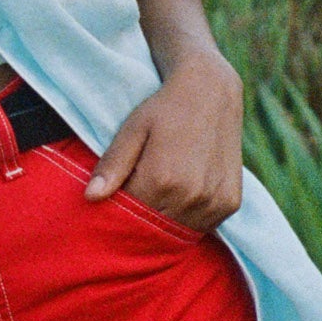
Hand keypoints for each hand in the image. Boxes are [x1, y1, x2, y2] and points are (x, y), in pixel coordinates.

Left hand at [85, 46, 243, 228]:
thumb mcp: (132, 130)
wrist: (212, 91)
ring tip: (160, 192)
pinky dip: (190, 216)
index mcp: (162, 179)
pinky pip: (204, 224)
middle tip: (138, 191)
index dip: (119, 208)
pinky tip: (182, 195)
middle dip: (141, 216)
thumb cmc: (165, 108)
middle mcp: (192, 195)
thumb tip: (91, 196)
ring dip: (167, 218)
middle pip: (155, 225)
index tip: (115, 197)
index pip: (131, 215)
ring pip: (180, 229)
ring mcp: (215, 201)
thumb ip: (113, 165)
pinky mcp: (231, 202)